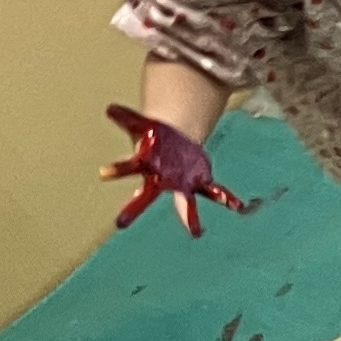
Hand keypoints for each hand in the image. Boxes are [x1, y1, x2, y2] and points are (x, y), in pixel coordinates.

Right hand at [101, 103, 251, 234]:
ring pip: (183, 203)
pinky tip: (237, 206)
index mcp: (144, 165)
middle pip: (145, 196)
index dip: (116, 169)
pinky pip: (213, 192)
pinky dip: (225, 198)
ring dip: (188, 216)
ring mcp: (179, 185)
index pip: (127, 167)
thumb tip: (109, 108)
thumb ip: (127, 118)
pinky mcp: (198, 183)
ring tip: (196, 232)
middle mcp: (159, 181)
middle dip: (133, 208)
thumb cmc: (153, 137)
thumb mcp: (142, 125)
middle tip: (119, 223)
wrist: (172, 146)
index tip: (102, 173)